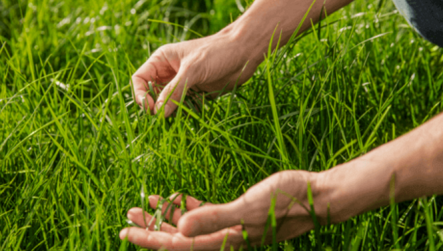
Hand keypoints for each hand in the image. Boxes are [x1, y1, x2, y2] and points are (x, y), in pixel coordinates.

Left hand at [119, 170, 327, 249]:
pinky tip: (176, 197)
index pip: (176, 245)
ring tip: (146, 203)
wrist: (316, 197)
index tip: (126, 230)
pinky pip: (205, 215)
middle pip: (178, 238)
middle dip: (151, 227)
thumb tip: (180, 227)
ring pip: (189, 226)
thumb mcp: (248, 208)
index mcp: (224, 241)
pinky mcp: (236, 216)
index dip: (149, 238)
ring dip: (167, 216)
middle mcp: (224, 239)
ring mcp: (229, 228)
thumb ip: (213, 218)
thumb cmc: (287, 201)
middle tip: (129, 214)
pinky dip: (188, 207)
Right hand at [130, 28, 262, 116]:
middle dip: (154, 107)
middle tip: (161, 120)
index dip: (140, 95)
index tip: (150, 109)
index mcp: (162, 60)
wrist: (245, 52)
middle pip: (151, 94)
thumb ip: (174, 91)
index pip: (139, 79)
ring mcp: (183, 83)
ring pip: (166, 103)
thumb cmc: (217, 53)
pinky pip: (183, 107)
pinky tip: (189, 117)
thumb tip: (158, 113)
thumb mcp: (193, 70)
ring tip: (175, 121)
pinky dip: (183, 114)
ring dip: (169, 113)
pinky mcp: (196, 93)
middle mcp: (169, 72)